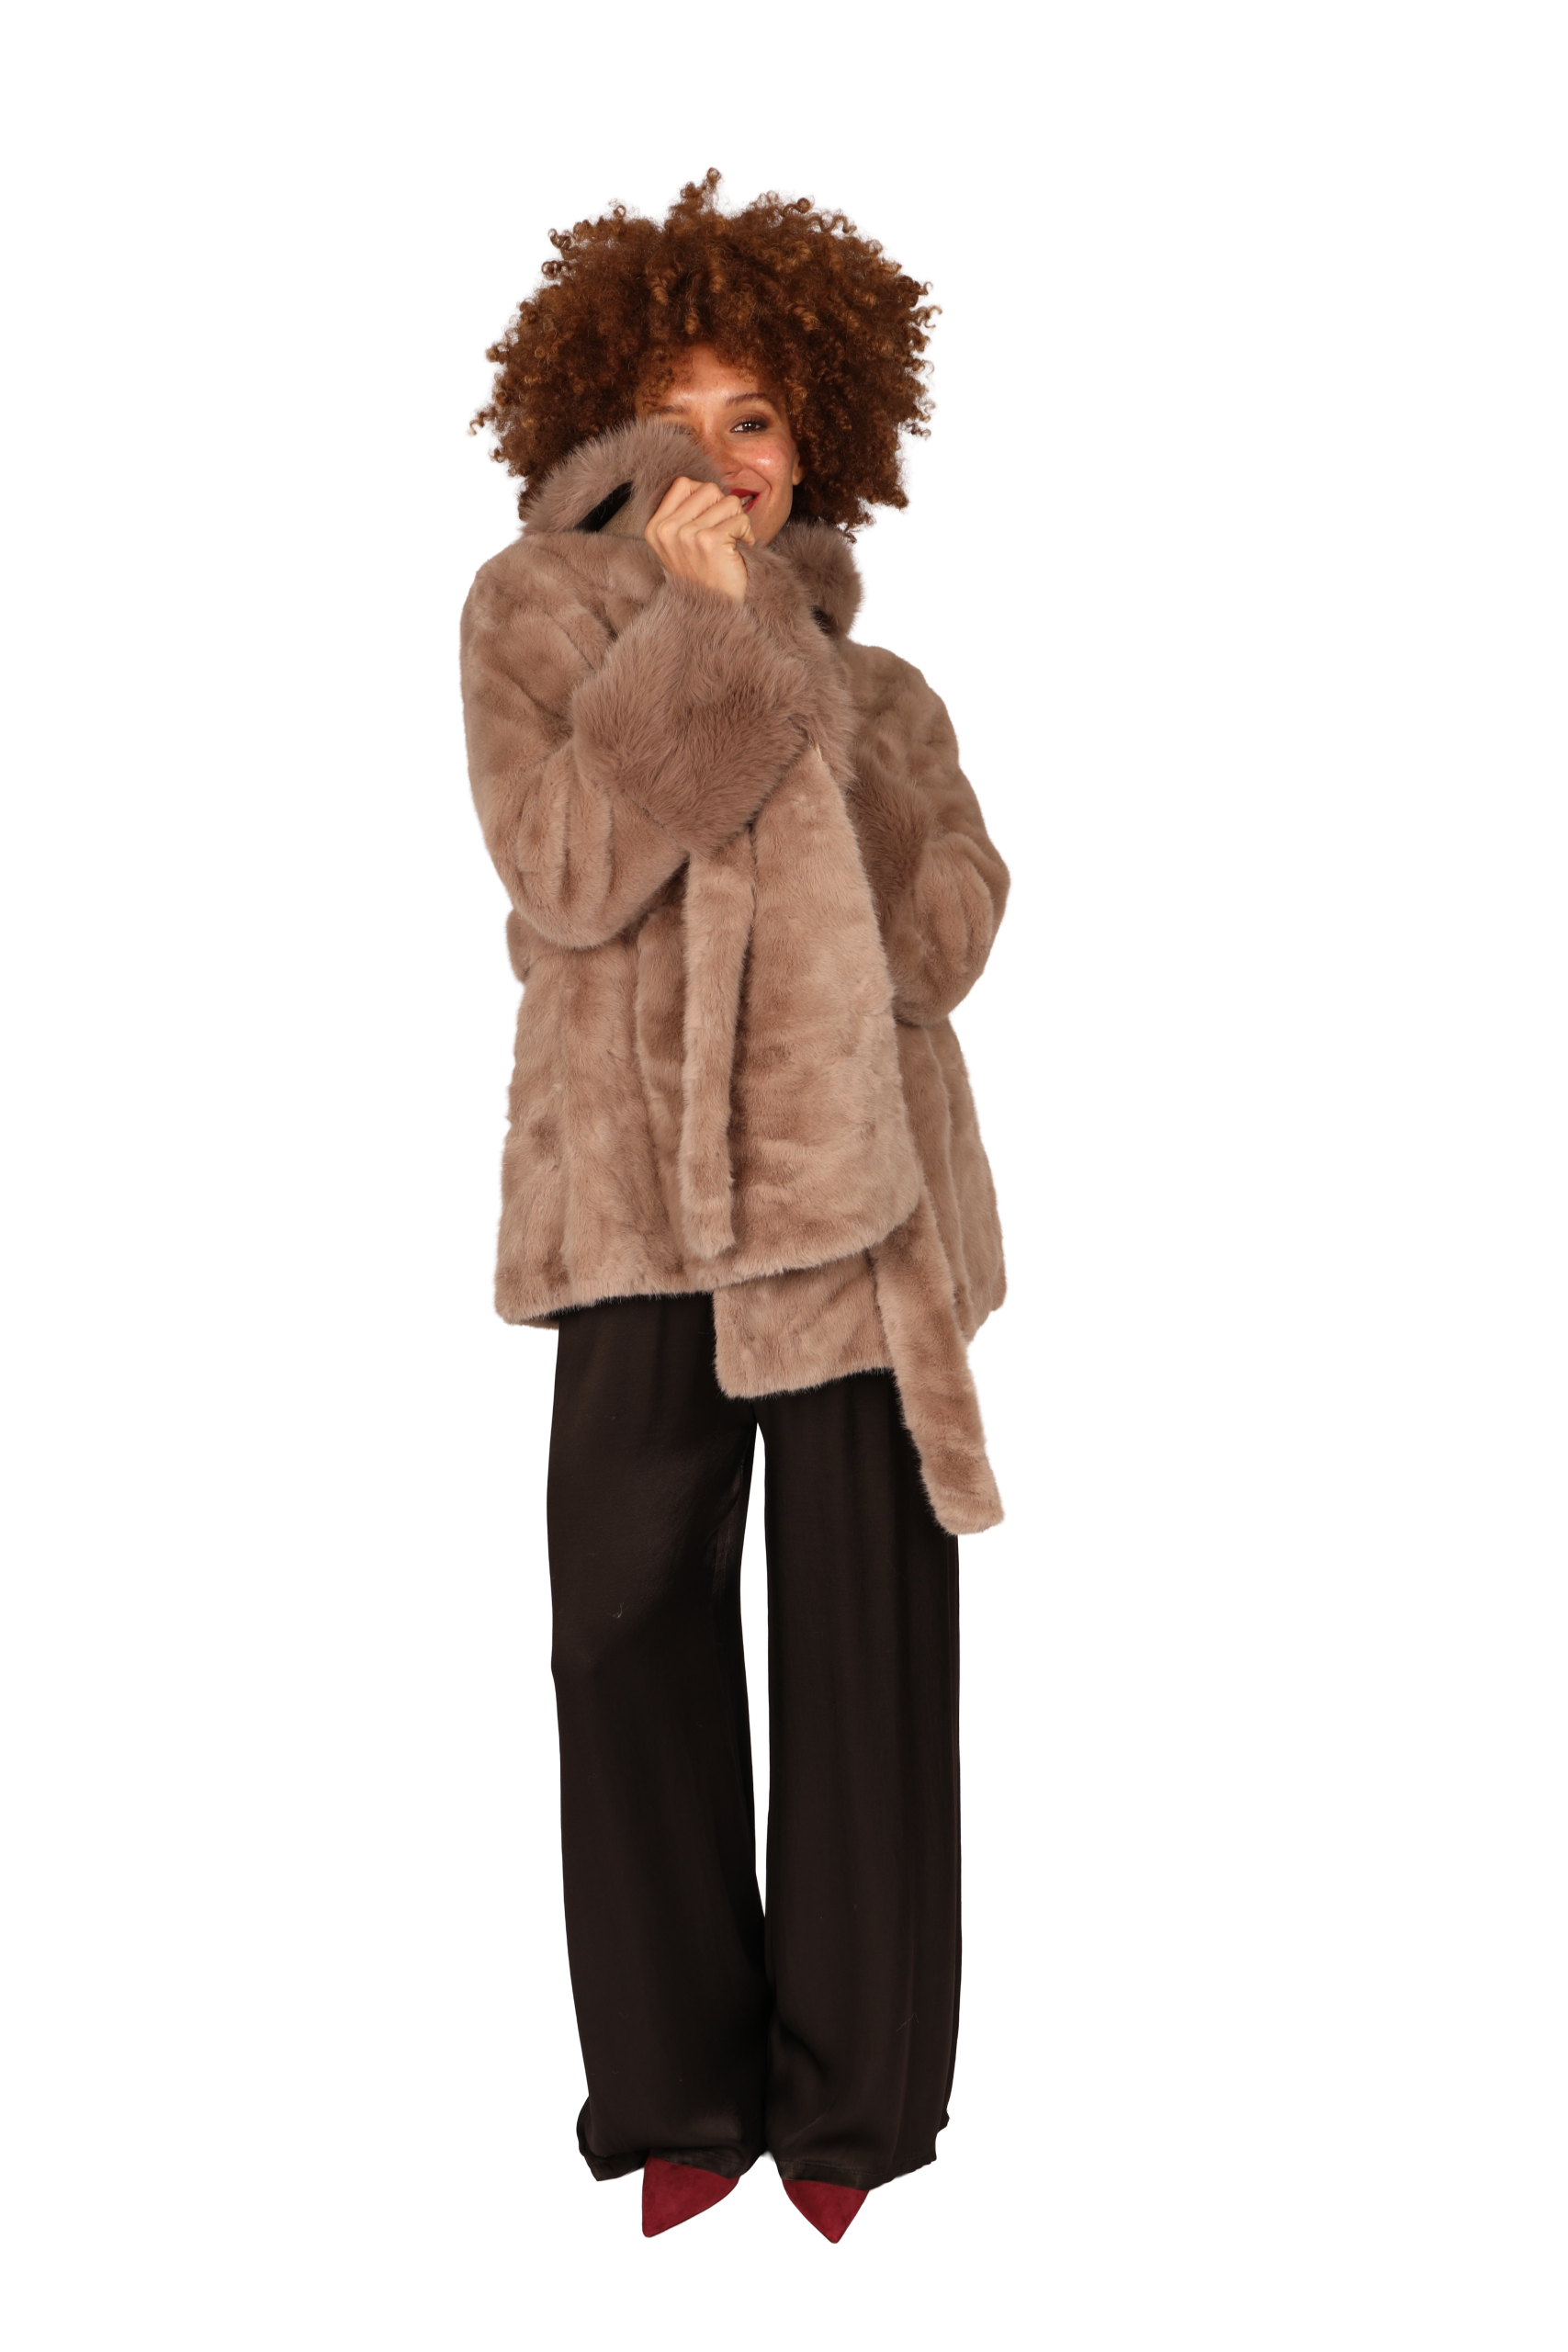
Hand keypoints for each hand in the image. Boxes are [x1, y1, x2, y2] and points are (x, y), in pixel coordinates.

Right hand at [644, 476, 752, 603]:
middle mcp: (667, 530)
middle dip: (723, 510)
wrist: (713, 612)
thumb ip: (683, 514)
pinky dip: (747, 534)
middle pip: (708, 489)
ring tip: (730, 545)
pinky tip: (738, 552)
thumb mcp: (679, 545)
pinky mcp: (710, 541)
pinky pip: (740, 518)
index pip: (684, 484)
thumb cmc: (703, 577)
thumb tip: (706, 486)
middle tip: (723, 535)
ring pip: (728, 501)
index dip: (705, 499)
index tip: (708, 524)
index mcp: (655, 528)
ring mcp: (687, 535)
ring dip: (737, 523)